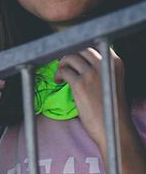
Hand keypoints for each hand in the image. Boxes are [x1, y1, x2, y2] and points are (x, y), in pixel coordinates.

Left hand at [56, 48, 145, 173]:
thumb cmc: (112, 108)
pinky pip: (64, 71)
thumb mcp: (112, 82)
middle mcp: (104, 64)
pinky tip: (59, 81)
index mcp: (115, 62)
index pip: (95, 45)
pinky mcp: (80, 84)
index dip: (81, 50)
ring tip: (61, 74)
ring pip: (70, 57)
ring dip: (62, 64)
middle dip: (70, 54)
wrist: (114, 128)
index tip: (75, 58)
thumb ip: (102, 70)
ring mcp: (91, 73)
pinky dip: (58, 74)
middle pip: (80, 48)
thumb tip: (83, 63)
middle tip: (65, 64)